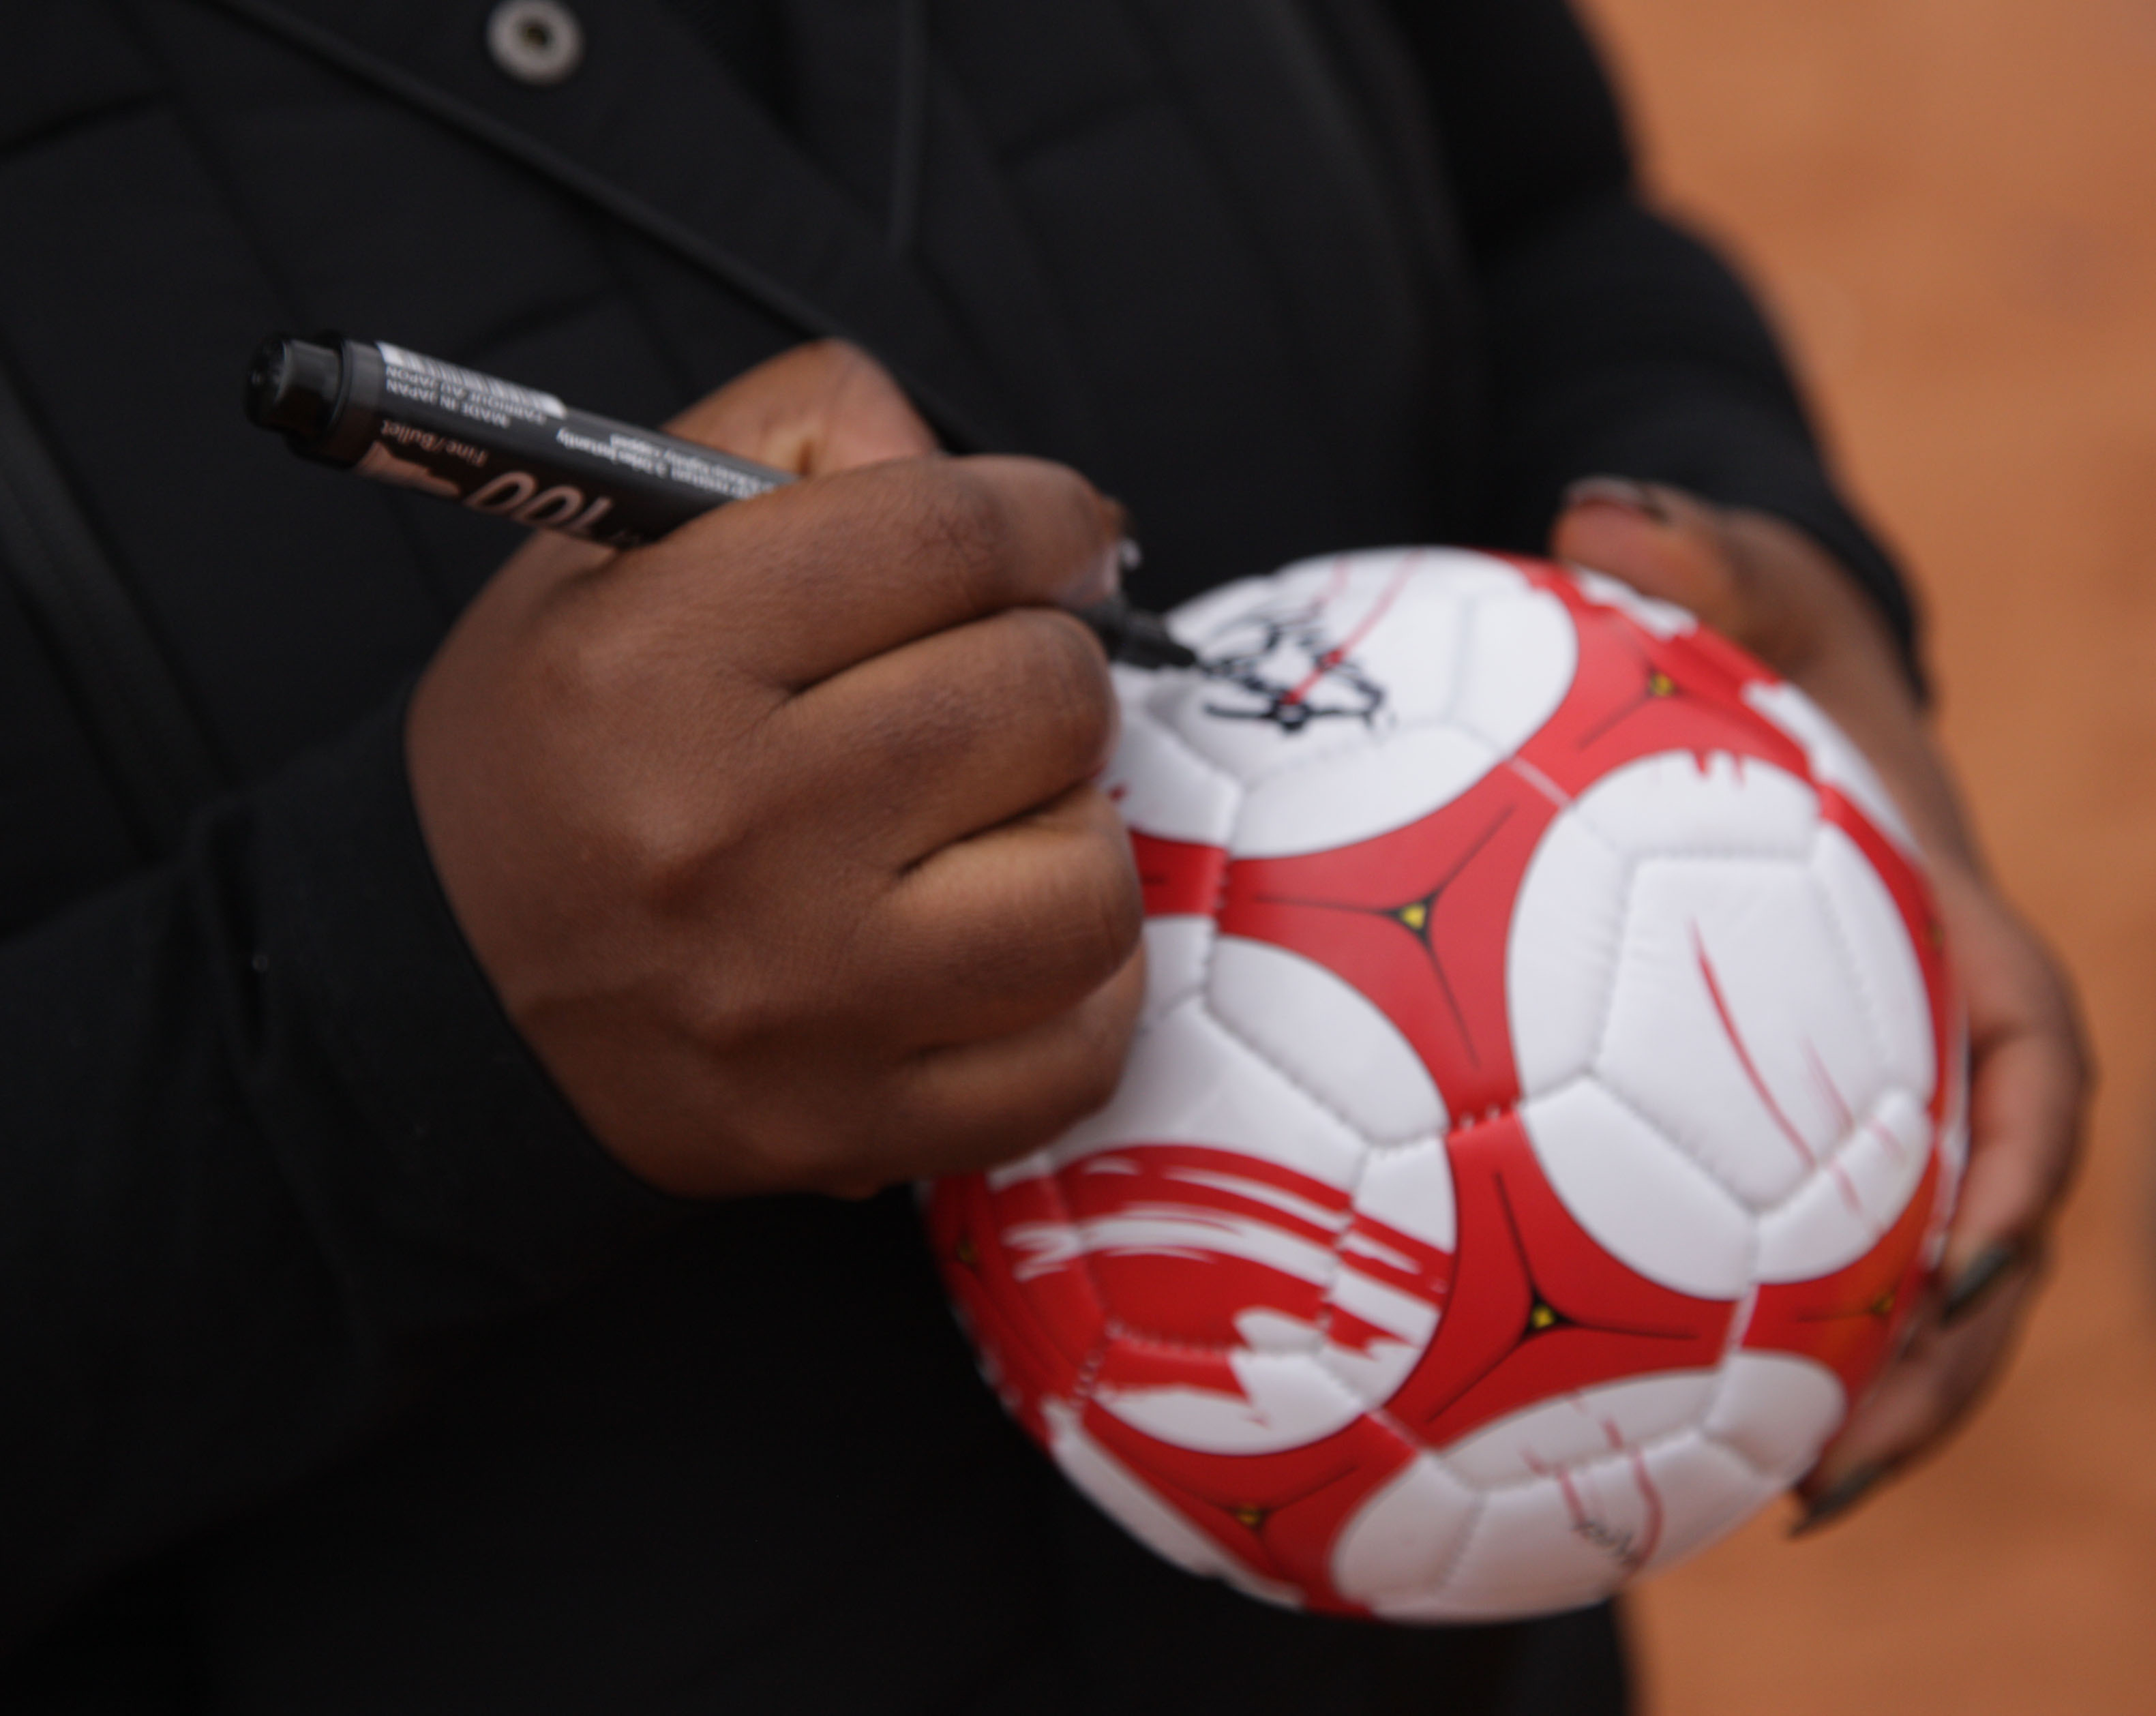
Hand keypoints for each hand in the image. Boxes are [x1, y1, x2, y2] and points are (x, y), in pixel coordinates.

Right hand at [406, 341, 1145, 1199]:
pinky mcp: (848, 1127)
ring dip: (1069, 831)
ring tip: (989, 824)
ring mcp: (798, 1003)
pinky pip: (1076, 1053)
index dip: (1045, 516)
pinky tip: (998, 939)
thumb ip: (803, 440)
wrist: (440, 995)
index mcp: (655, 661)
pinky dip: (1073, 987)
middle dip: (1047, 669)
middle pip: (1043, 697)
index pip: (946, 535)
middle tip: (988, 689)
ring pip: (1088, 883)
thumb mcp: (608, 545)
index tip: (1060, 536)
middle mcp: (728, 836)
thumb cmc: (559, 755)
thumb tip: (1028, 503)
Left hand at [1550, 478, 2089, 1527]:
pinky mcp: (1794, 1153)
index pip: (2038, 1062)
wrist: (1768, 734)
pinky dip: (1743, 1346)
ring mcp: (1876, 1117)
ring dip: (1855, 1399)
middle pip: (1989, 1231)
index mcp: (1958, 939)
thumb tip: (1592, 513)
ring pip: (1904, 1287)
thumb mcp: (1751, 591)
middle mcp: (1935, 1051)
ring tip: (1758, 1506)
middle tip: (1832, 1470)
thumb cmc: (1776, 667)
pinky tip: (1622, 1423)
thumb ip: (1696, 556)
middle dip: (1943, 1362)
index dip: (2024, 1167)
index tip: (1963, 1258)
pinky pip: (1789, 1264)